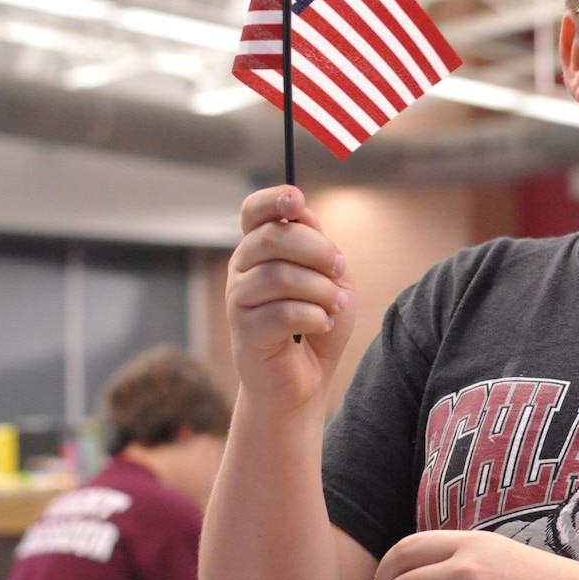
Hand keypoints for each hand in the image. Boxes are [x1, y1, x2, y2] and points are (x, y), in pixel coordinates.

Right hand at [226, 185, 355, 408]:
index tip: (296, 200)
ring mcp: (238, 300)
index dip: (272, 199)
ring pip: (280, 276)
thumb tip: (303, 214)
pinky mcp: (244, 332)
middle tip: (339, 270)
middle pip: (271, 239)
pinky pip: (283, 312)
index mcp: (260, 249)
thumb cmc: (317, 324)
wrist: (304, 380)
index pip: (254, 212)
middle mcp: (242, 269)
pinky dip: (315, 317)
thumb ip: (320, 247)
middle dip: (317, 250)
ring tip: (335, 306)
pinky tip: (322, 325)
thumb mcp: (331, 279)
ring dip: (321, 291)